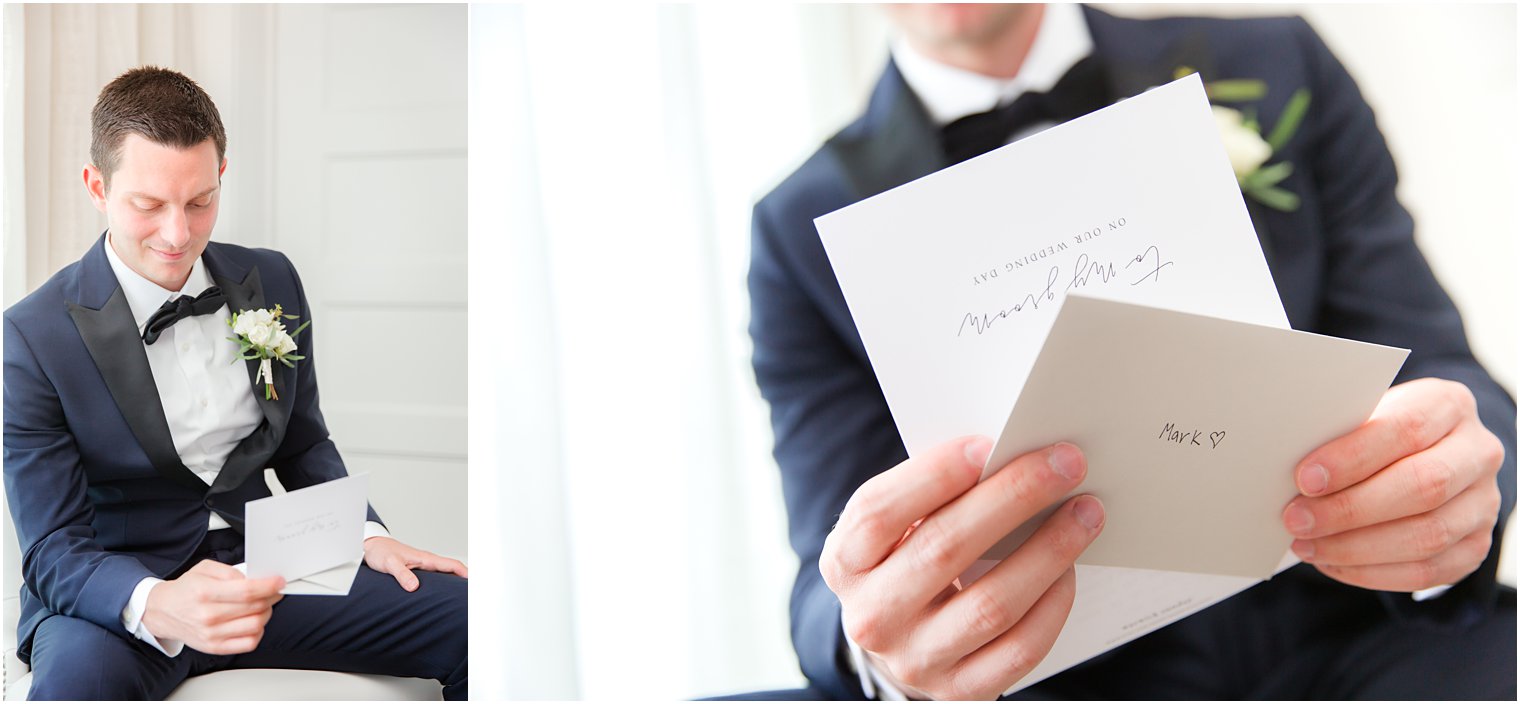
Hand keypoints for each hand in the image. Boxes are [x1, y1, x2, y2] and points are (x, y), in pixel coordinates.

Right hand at [140, 559, 284, 654]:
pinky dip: (258, 631)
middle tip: (273, 590)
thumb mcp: (204, 569)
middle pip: (255, 607)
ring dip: (266, 612)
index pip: (247, 591)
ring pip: (256, 625)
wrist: (162, 612)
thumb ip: (230, 571)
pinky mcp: (215, 647)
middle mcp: (208, 616)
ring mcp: (211, 634)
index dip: (269, 586)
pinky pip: (248, 643)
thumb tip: (253, 579)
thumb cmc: (185, 590)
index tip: (279, 582)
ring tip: (262, 604)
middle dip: (271, 596)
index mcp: (205, 593)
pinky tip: (253, 620)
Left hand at [363, 536, 468, 591]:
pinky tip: (443, 595)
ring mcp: (424, 567)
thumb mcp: (390, 564)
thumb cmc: (381, 552)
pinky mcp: (418, 572)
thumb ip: (402, 574)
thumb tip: (415, 587)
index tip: (478, 584)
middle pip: (454, 571)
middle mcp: (428, 562)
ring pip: (446, 575)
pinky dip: (444, 585)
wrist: (371, 547)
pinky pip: (436, 578)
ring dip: (456, 583)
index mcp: (426, 559)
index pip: (453, 565)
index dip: (467, 574)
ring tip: (465, 597)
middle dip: (466, 580)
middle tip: (477, 595)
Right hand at [820, 436, 1104, 699]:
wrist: (900, 636)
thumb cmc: (905, 558)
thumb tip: (1007, 456)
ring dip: (1048, 550)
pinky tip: (1069, 568)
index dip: (933, 476)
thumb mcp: (894, 525)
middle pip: (944, 550)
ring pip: (991, 604)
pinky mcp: (960, 690)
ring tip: (1084, 512)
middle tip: (1064, 464)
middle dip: (1012, 498)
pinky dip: (1052, 604)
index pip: (879, 513)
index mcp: (844, 562)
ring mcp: (915, 660)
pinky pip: (1019, 649)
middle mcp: (872, 617)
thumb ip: (931, 494)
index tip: (987, 444)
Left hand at [1285, 378, 1503, 590]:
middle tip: (1296, 520)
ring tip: (1307, 545)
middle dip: (1350, 509)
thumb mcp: (1364, 415)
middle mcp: (1478, 452)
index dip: (1353, 457)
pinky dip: (1371, 572)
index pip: (1406, 429)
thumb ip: (1339, 433)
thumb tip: (1288, 469)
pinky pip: (1427, 571)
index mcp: (1448, 405)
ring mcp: (1483, 503)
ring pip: (1427, 535)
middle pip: (1423, 486)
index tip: (1305, 478)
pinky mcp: (1475, 545)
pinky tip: (1332, 563)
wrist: (1425, 454)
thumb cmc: (1378, 432)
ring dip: (1355, 547)